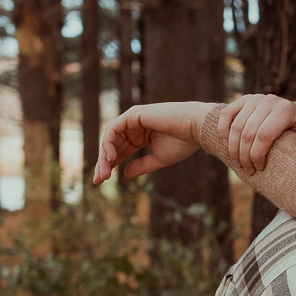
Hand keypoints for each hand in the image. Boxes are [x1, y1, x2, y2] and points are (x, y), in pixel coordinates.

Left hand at [92, 101, 212, 183]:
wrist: (195, 129)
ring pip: (109, 138)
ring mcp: (133, 119)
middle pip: (112, 145)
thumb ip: (141, 166)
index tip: (102, 180)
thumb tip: (125, 174)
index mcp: (141, 136)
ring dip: (104, 156)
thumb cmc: (183, 143)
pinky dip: (109, 143)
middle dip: (104, 162)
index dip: (110, 164)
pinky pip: (114, 129)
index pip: (120, 150)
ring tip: (104, 174)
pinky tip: (112, 158)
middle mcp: (134, 126)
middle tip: (99, 180)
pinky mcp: (133, 114)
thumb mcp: (159, 159)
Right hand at [217, 95, 295, 173]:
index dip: (257, 155)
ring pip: (236, 127)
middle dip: (245, 155)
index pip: (264, 135)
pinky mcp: (243, 99)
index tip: (259, 167)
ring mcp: (254, 98)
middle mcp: (268, 101)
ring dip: (233, 148)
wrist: (294, 111)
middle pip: (248, 133)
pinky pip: (226, 115)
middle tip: (248, 169)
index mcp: (285, 109)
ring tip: (238, 162)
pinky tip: (225, 145)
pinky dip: (223, 131)